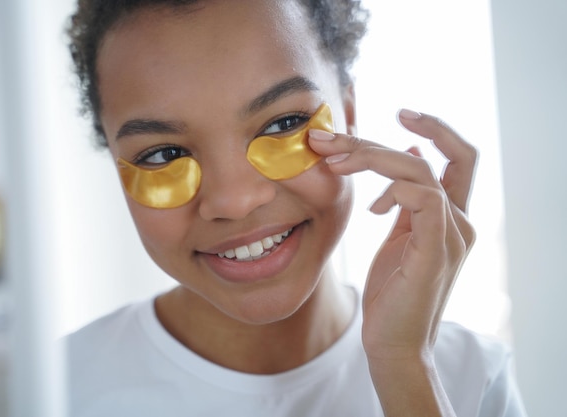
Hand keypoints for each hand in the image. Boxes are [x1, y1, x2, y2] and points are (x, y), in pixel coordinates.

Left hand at [309, 109, 476, 414]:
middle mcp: (460, 221)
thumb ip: (405, 199)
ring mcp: (452, 235)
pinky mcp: (435, 250)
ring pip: (419, 172)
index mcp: (451, 216)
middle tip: (327, 139)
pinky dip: (393, 190)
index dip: (437, 129)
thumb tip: (408, 155)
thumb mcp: (400, 235)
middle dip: (373, 143)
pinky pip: (424, 200)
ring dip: (369, 160)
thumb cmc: (393, 292)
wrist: (393, 343)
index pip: (459, 157)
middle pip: (430, 157)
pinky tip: (371, 207)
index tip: (401, 112)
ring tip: (330, 163)